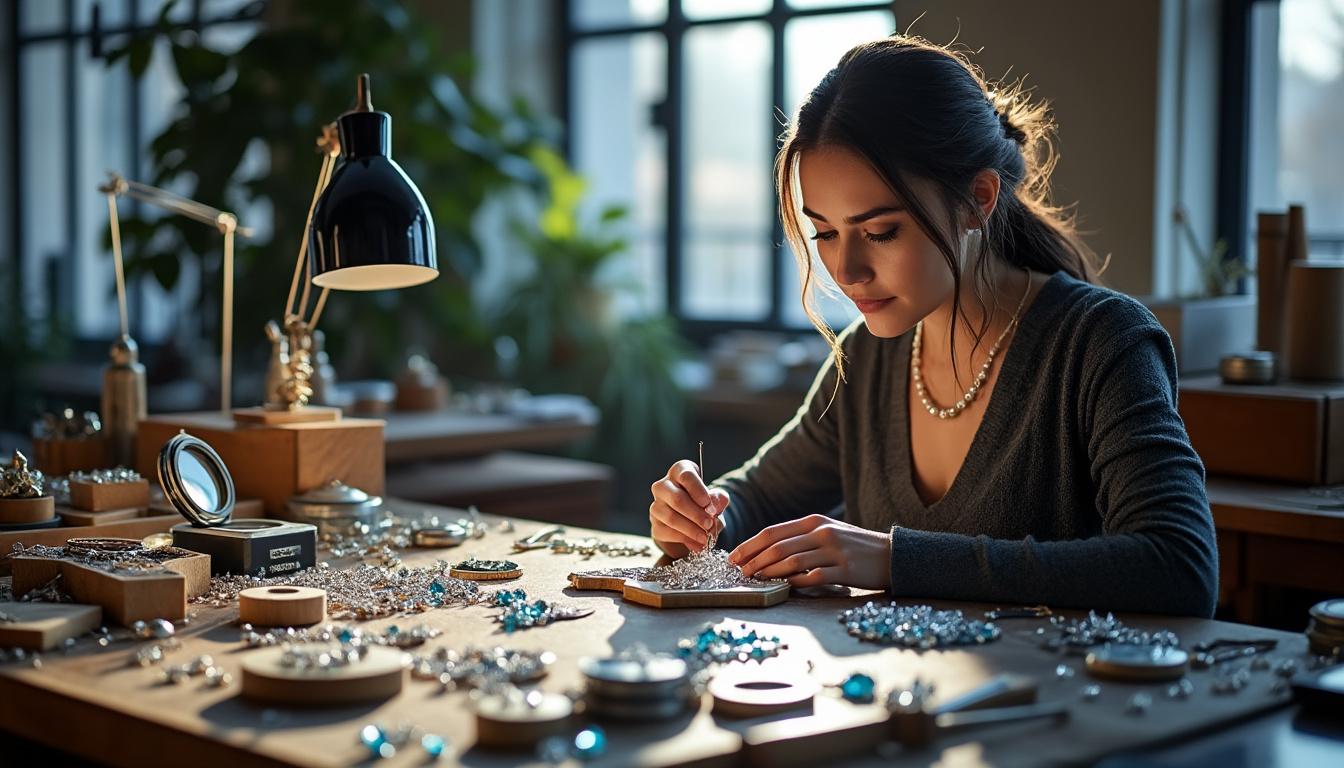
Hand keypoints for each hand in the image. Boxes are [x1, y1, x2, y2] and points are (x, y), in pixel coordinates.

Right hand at [650, 460, 729, 557]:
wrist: (692, 521)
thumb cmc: (703, 504)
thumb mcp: (715, 499)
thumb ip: (718, 499)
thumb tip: (713, 504)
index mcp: (678, 471)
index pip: (686, 476)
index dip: (699, 491)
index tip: (710, 506)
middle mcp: (663, 486)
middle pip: (677, 498)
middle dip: (696, 514)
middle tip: (709, 524)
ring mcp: (656, 505)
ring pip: (671, 517)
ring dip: (690, 529)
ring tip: (705, 537)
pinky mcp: (655, 525)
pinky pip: (667, 532)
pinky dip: (684, 540)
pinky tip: (697, 544)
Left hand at [728, 514, 890, 589]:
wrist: (892, 555)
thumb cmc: (854, 546)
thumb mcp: (827, 533)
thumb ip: (800, 538)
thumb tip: (766, 551)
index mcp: (814, 521)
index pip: (772, 532)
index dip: (749, 545)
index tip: (733, 557)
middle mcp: (821, 533)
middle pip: (777, 546)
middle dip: (753, 560)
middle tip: (738, 573)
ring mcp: (833, 551)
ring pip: (791, 562)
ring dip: (768, 573)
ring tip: (754, 582)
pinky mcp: (844, 570)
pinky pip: (812, 578)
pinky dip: (794, 583)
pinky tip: (783, 587)